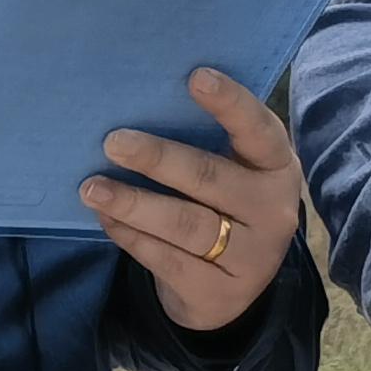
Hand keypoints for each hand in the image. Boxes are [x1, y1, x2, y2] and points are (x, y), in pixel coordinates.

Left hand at [82, 70, 305, 332]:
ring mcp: (252, 257)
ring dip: (134, 203)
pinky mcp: (219, 294)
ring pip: (185, 225)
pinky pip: (166, 259)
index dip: (230, 103)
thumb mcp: (233, 173)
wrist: (231, 291)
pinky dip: (131, 236)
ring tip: (92, 188)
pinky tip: (106, 218)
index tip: (195, 77)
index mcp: (277, 167)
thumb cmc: (223, 207)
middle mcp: (273, 211)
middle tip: (113, 142)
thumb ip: (206, 142)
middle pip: (210, 179)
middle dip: (158, 159)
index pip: (259, 130)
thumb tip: (141, 102)